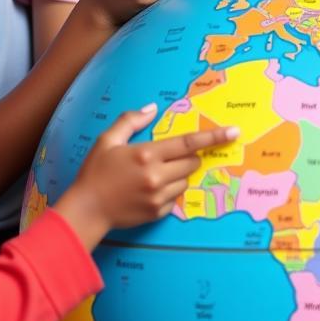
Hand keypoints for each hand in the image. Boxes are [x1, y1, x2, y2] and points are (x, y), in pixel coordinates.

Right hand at [56, 103, 239, 246]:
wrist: (86, 210)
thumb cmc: (95, 172)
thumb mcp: (107, 140)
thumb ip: (130, 121)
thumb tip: (152, 108)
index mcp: (147, 154)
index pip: (188, 143)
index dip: (213, 137)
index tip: (233, 132)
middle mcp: (157, 176)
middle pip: (192, 162)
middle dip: (189, 157)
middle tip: (169, 157)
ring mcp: (159, 197)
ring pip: (185, 180)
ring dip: (177, 175)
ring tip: (152, 175)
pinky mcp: (158, 213)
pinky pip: (175, 198)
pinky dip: (168, 192)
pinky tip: (147, 190)